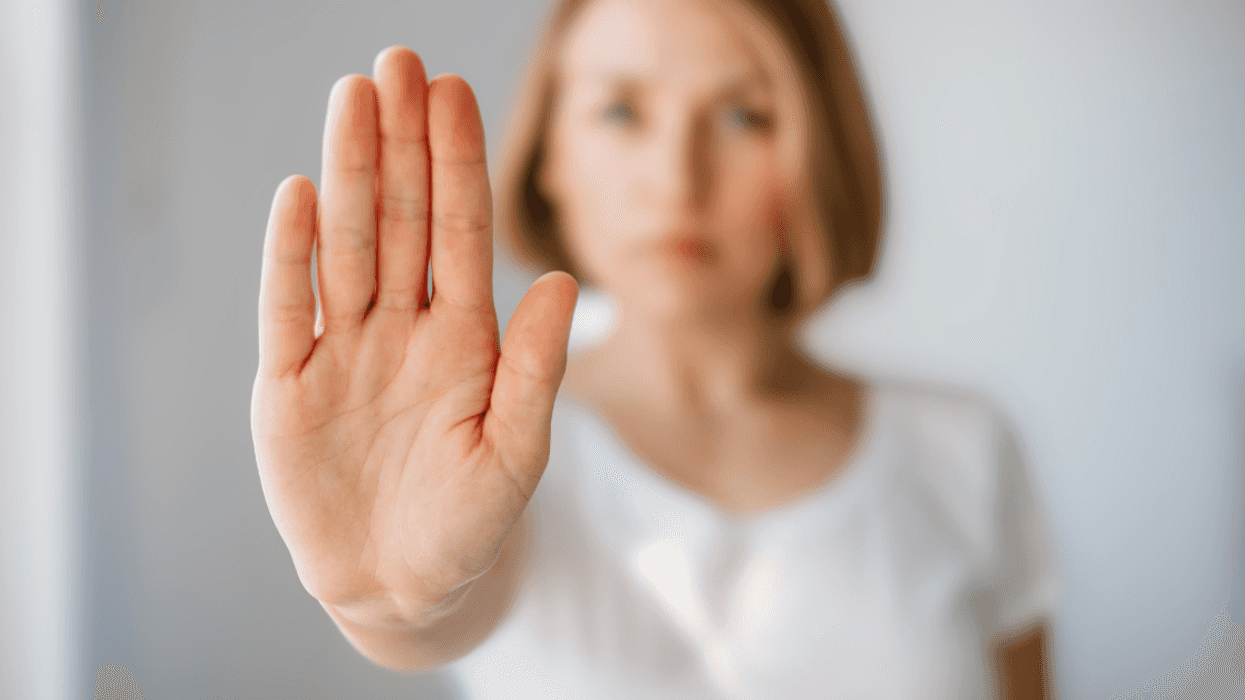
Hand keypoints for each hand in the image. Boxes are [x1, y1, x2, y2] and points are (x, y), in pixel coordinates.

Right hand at [250, 46, 577, 626]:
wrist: (404, 586)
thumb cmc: (471, 521)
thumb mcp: (517, 451)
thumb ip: (536, 369)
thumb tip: (561, 284)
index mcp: (464, 337)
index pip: (459, 231)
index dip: (456, 162)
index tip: (453, 91)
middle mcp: (402, 328)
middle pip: (400, 219)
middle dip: (400, 143)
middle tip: (398, 63)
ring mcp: (343, 351)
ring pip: (346, 246)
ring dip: (348, 174)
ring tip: (352, 100)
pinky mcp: (287, 386)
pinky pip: (288, 309)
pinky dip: (291, 256)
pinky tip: (300, 195)